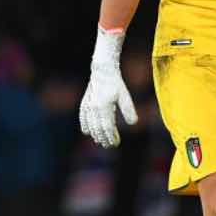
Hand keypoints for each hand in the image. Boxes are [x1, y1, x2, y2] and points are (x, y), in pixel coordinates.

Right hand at [78, 26, 137, 146]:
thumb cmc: (116, 83)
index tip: (115, 143)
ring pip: (90, 124)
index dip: (111, 137)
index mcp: (104, 106)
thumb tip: (133, 123)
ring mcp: (88, 105)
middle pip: (98, 128)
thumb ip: (128, 109)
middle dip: (103, 138)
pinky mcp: (85, 102)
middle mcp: (94, 107)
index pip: (107, 127)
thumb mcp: (125, 95)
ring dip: (95, 134)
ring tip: (100, 141)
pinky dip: (84, 125)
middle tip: (109, 145)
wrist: (102, 70)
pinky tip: (87, 132)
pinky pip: (82, 117)